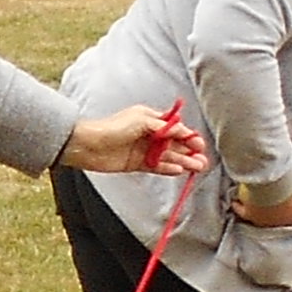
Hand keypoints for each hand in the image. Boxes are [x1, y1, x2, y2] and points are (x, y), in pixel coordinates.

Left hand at [62, 105, 212, 179]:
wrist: (89, 145)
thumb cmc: (112, 128)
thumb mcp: (141, 121)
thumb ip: (163, 127)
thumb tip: (181, 129)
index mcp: (149, 119)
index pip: (174, 128)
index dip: (188, 136)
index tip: (199, 144)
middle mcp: (148, 134)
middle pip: (173, 144)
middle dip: (189, 151)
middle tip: (202, 159)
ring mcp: (143, 150)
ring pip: (168, 156)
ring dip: (183, 161)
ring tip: (197, 167)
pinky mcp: (137, 163)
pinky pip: (157, 166)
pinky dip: (168, 168)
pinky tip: (179, 171)